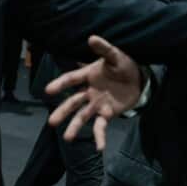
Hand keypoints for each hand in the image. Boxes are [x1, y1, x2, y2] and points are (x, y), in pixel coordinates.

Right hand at [44, 36, 141, 150]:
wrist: (139, 79)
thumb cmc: (123, 65)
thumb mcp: (115, 56)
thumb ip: (104, 49)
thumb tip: (92, 38)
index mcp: (88, 76)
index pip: (71, 79)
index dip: (60, 84)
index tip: (48, 90)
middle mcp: (89, 91)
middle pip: (73, 102)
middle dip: (63, 112)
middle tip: (51, 123)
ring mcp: (97, 104)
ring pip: (83, 116)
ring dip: (75, 126)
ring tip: (67, 138)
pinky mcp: (107, 114)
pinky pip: (101, 126)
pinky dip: (99, 137)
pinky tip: (99, 147)